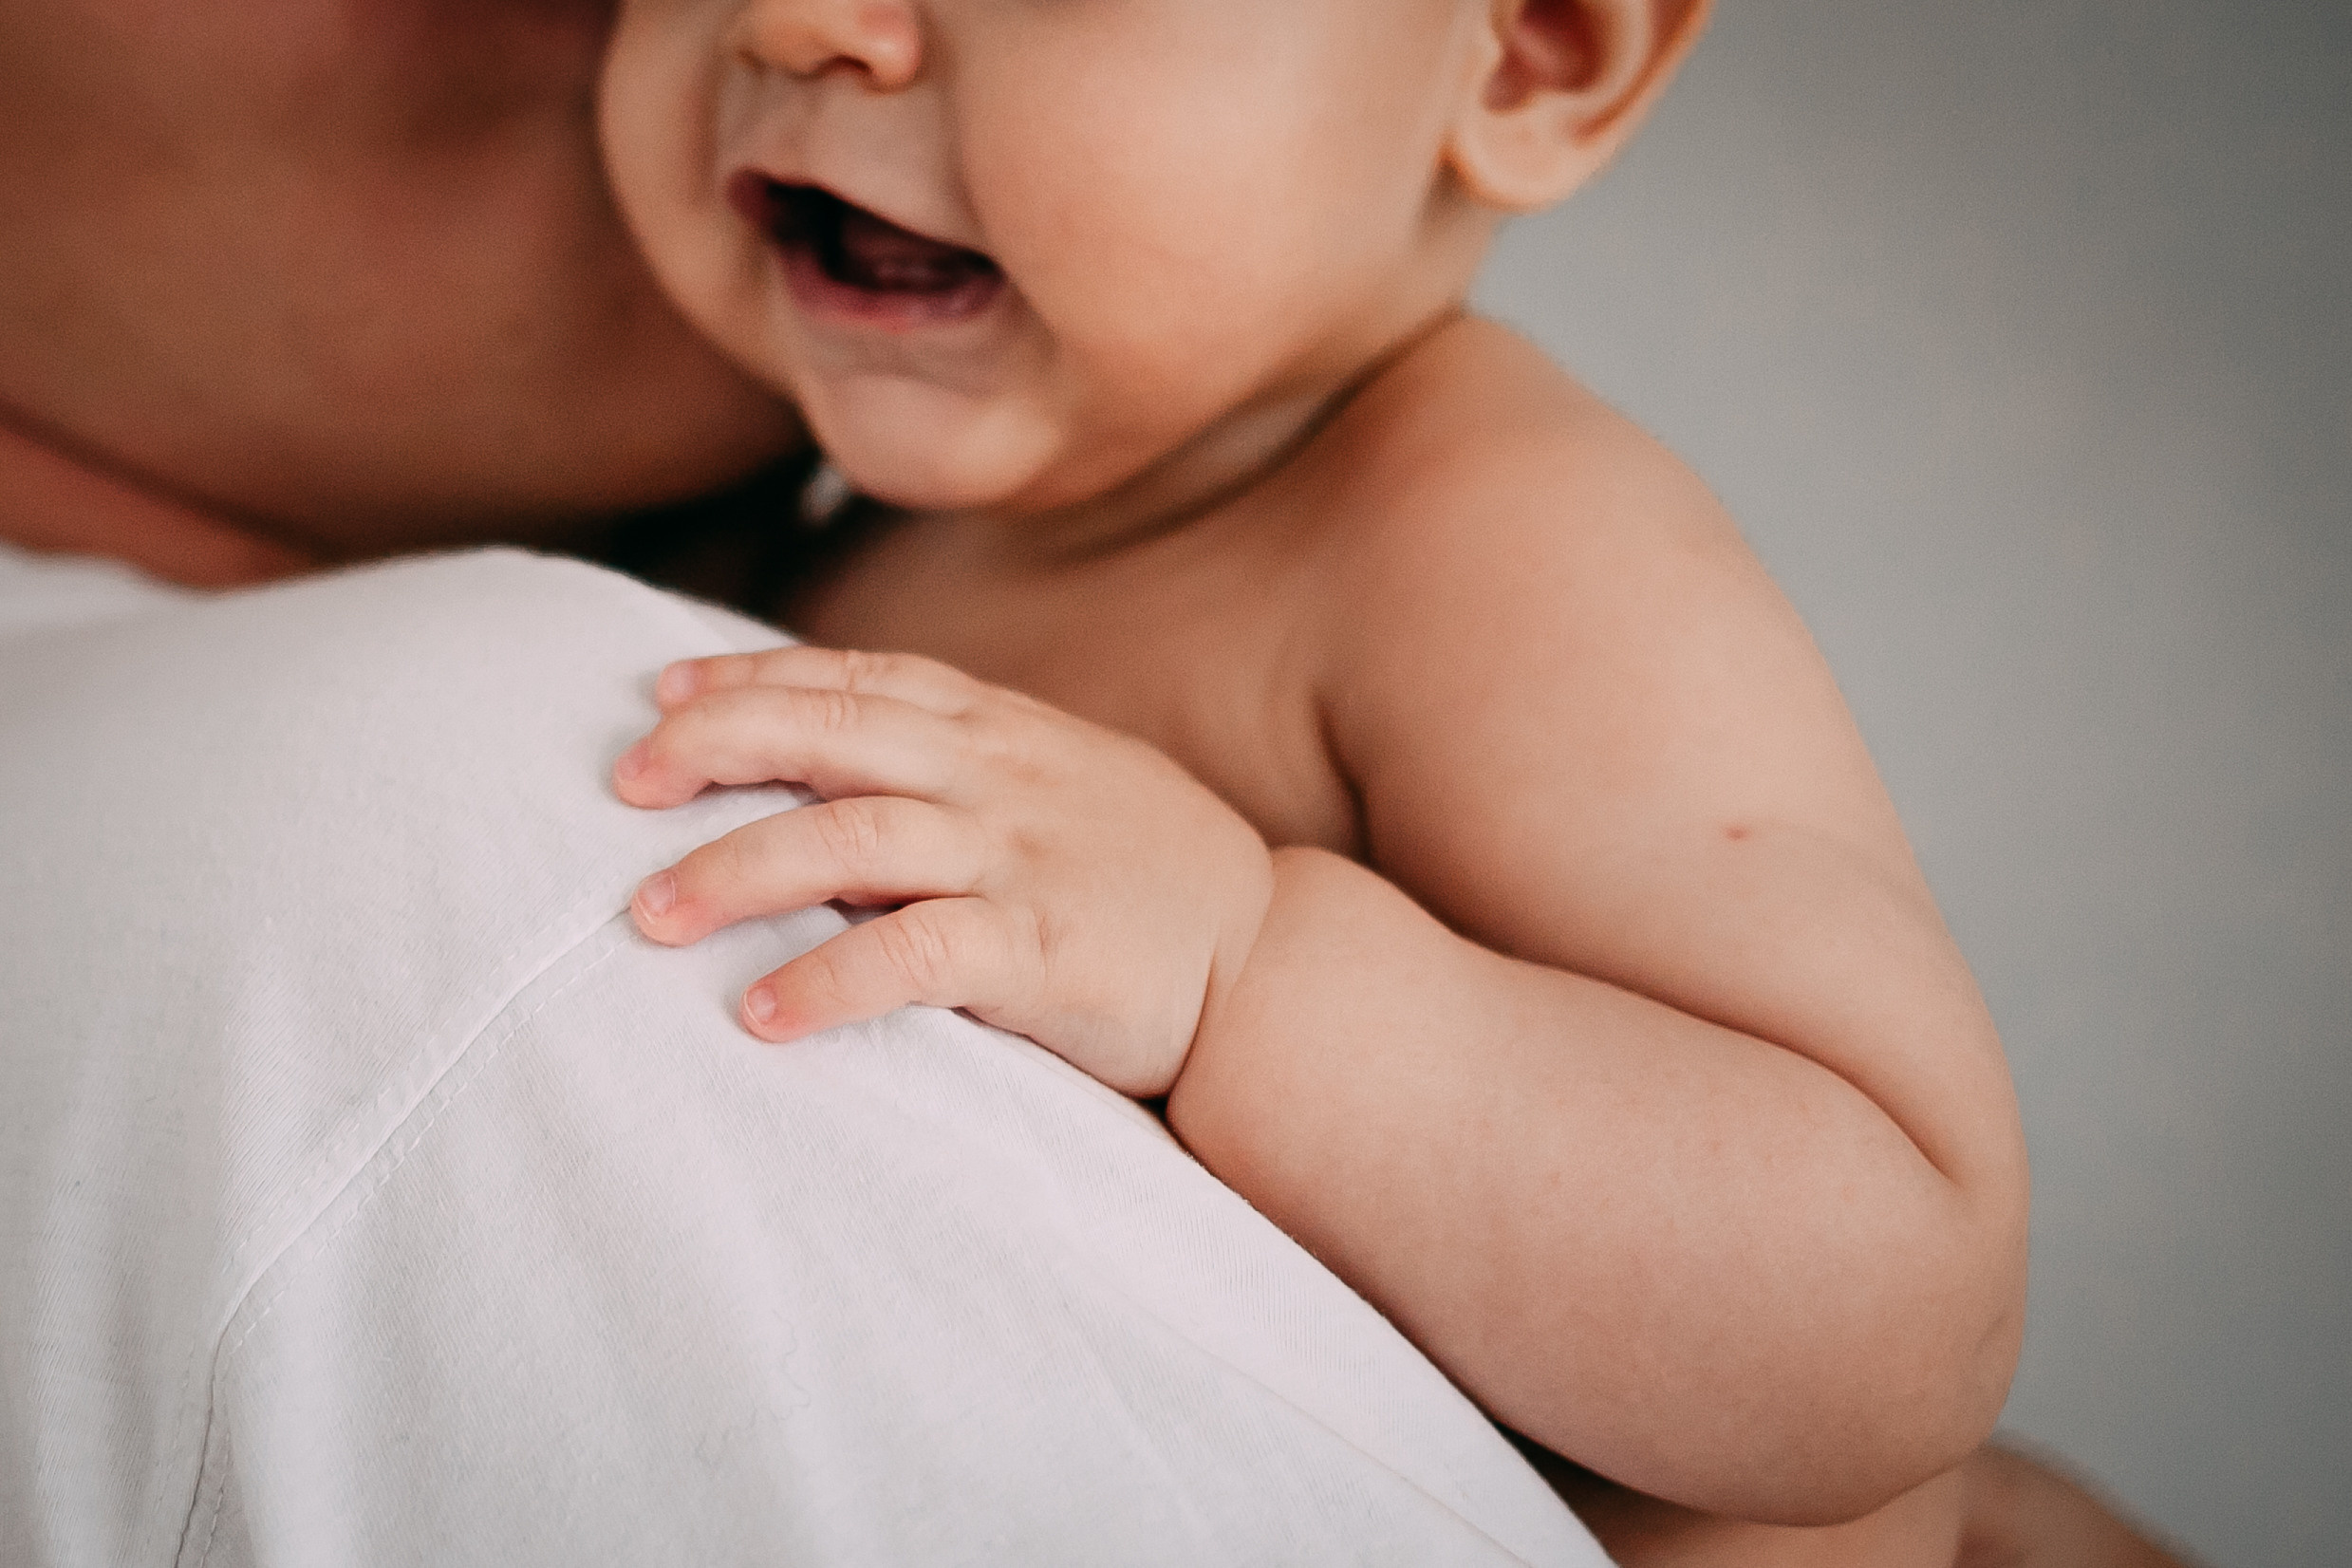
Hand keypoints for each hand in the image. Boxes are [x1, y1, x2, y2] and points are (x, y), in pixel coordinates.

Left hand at [613, 646, 1275, 1097]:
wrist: (1273, 960)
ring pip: (848, 836)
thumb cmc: (1151, 874)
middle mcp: (1000, 776)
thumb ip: (966, 760)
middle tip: (623, 785)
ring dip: (735, 869)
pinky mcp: (1043, 952)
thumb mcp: (1064, 781)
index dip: (752, 677)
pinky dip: (828, 980)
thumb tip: (842, 762)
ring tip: (646, 914)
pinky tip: (760, 1013)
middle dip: (714, 747)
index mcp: (1004, 728)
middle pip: (829, 732)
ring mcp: (1020, 858)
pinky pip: (914, 956)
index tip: (664, 694)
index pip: (857, 678)